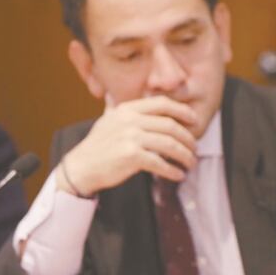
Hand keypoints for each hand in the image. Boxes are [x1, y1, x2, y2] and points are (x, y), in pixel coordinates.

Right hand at [56, 96, 198, 195]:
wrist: (81, 167)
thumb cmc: (98, 145)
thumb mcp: (110, 120)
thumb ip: (126, 110)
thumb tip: (142, 99)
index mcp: (127, 109)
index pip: (162, 103)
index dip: (182, 111)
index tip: (195, 120)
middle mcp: (130, 120)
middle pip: (171, 126)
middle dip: (188, 138)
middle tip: (195, 149)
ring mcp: (130, 137)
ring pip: (170, 145)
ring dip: (185, 156)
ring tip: (191, 163)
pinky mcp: (131, 156)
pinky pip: (161, 163)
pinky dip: (173, 170)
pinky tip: (178, 175)